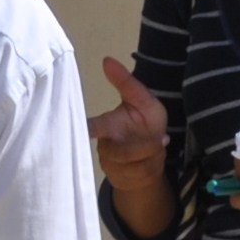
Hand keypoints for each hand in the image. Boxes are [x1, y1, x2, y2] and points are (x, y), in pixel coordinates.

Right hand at [88, 56, 168, 192]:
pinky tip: (155, 159)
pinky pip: (140, 176)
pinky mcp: (122, 180)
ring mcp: (111, 165)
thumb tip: (106, 59)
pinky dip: (154, 166)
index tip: (79, 130)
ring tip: (158, 145)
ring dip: (152, 155)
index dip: (83, 130)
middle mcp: (104, 147)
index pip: (89, 129)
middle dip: (142, 148)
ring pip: (133, 166)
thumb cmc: (144, 121)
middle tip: (161, 139)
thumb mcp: (143, 99)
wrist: (153, 152)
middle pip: (118, 153)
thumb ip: (126, 82)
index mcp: (106, 126)